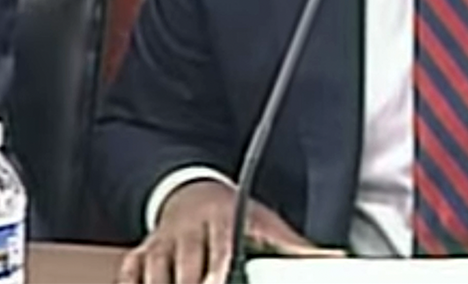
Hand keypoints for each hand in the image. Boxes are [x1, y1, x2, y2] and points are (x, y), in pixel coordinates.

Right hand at [117, 180, 343, 283]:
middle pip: (186, 272)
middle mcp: (188, 232)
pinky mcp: (137, 257)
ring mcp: (159, 245)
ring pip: (155, 277)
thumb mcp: (266, 224)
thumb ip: (296, 248)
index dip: (219, 271)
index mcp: (222, 222)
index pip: (221, 251)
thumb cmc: (233, 216)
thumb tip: (337, 258)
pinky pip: (130, 278)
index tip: (217, 281)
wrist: (190, 192)